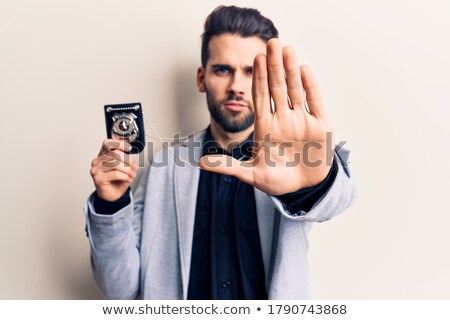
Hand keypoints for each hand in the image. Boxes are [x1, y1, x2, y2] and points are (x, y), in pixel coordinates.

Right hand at [90, 139, 137, 200]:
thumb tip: (132, 161)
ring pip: (115, 164)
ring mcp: (96, 170)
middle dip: (128, 160)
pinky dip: (125, 176)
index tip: (129, 149)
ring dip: (128, 169)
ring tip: (132, 174)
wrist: (111, 195)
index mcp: (102, 156)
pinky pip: (115, 174)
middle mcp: (97, 161)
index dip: (119, 144)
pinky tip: (127, 179)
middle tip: (134, 167)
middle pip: (115, 154)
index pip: (107, 143)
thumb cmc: (116, 181)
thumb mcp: (124, 168)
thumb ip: (126, 161)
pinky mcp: (98, 179)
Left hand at [200, 39, 333, 194]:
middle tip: (271, 42)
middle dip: (274, 66)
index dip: (258, 78)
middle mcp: (283, 119)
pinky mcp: (320, 126)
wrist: (304, 190)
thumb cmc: (277, 181)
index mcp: (266, 127)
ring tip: (287, 49)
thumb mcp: (251, 174)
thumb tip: (200, 163)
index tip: (255, 58)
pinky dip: (310, 87)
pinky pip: (315, 103)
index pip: (261, 97)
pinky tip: (304, 70)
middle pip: (277, 88)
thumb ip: (228, 167)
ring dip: (291, 70)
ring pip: (295, 90)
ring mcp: (301, 121)